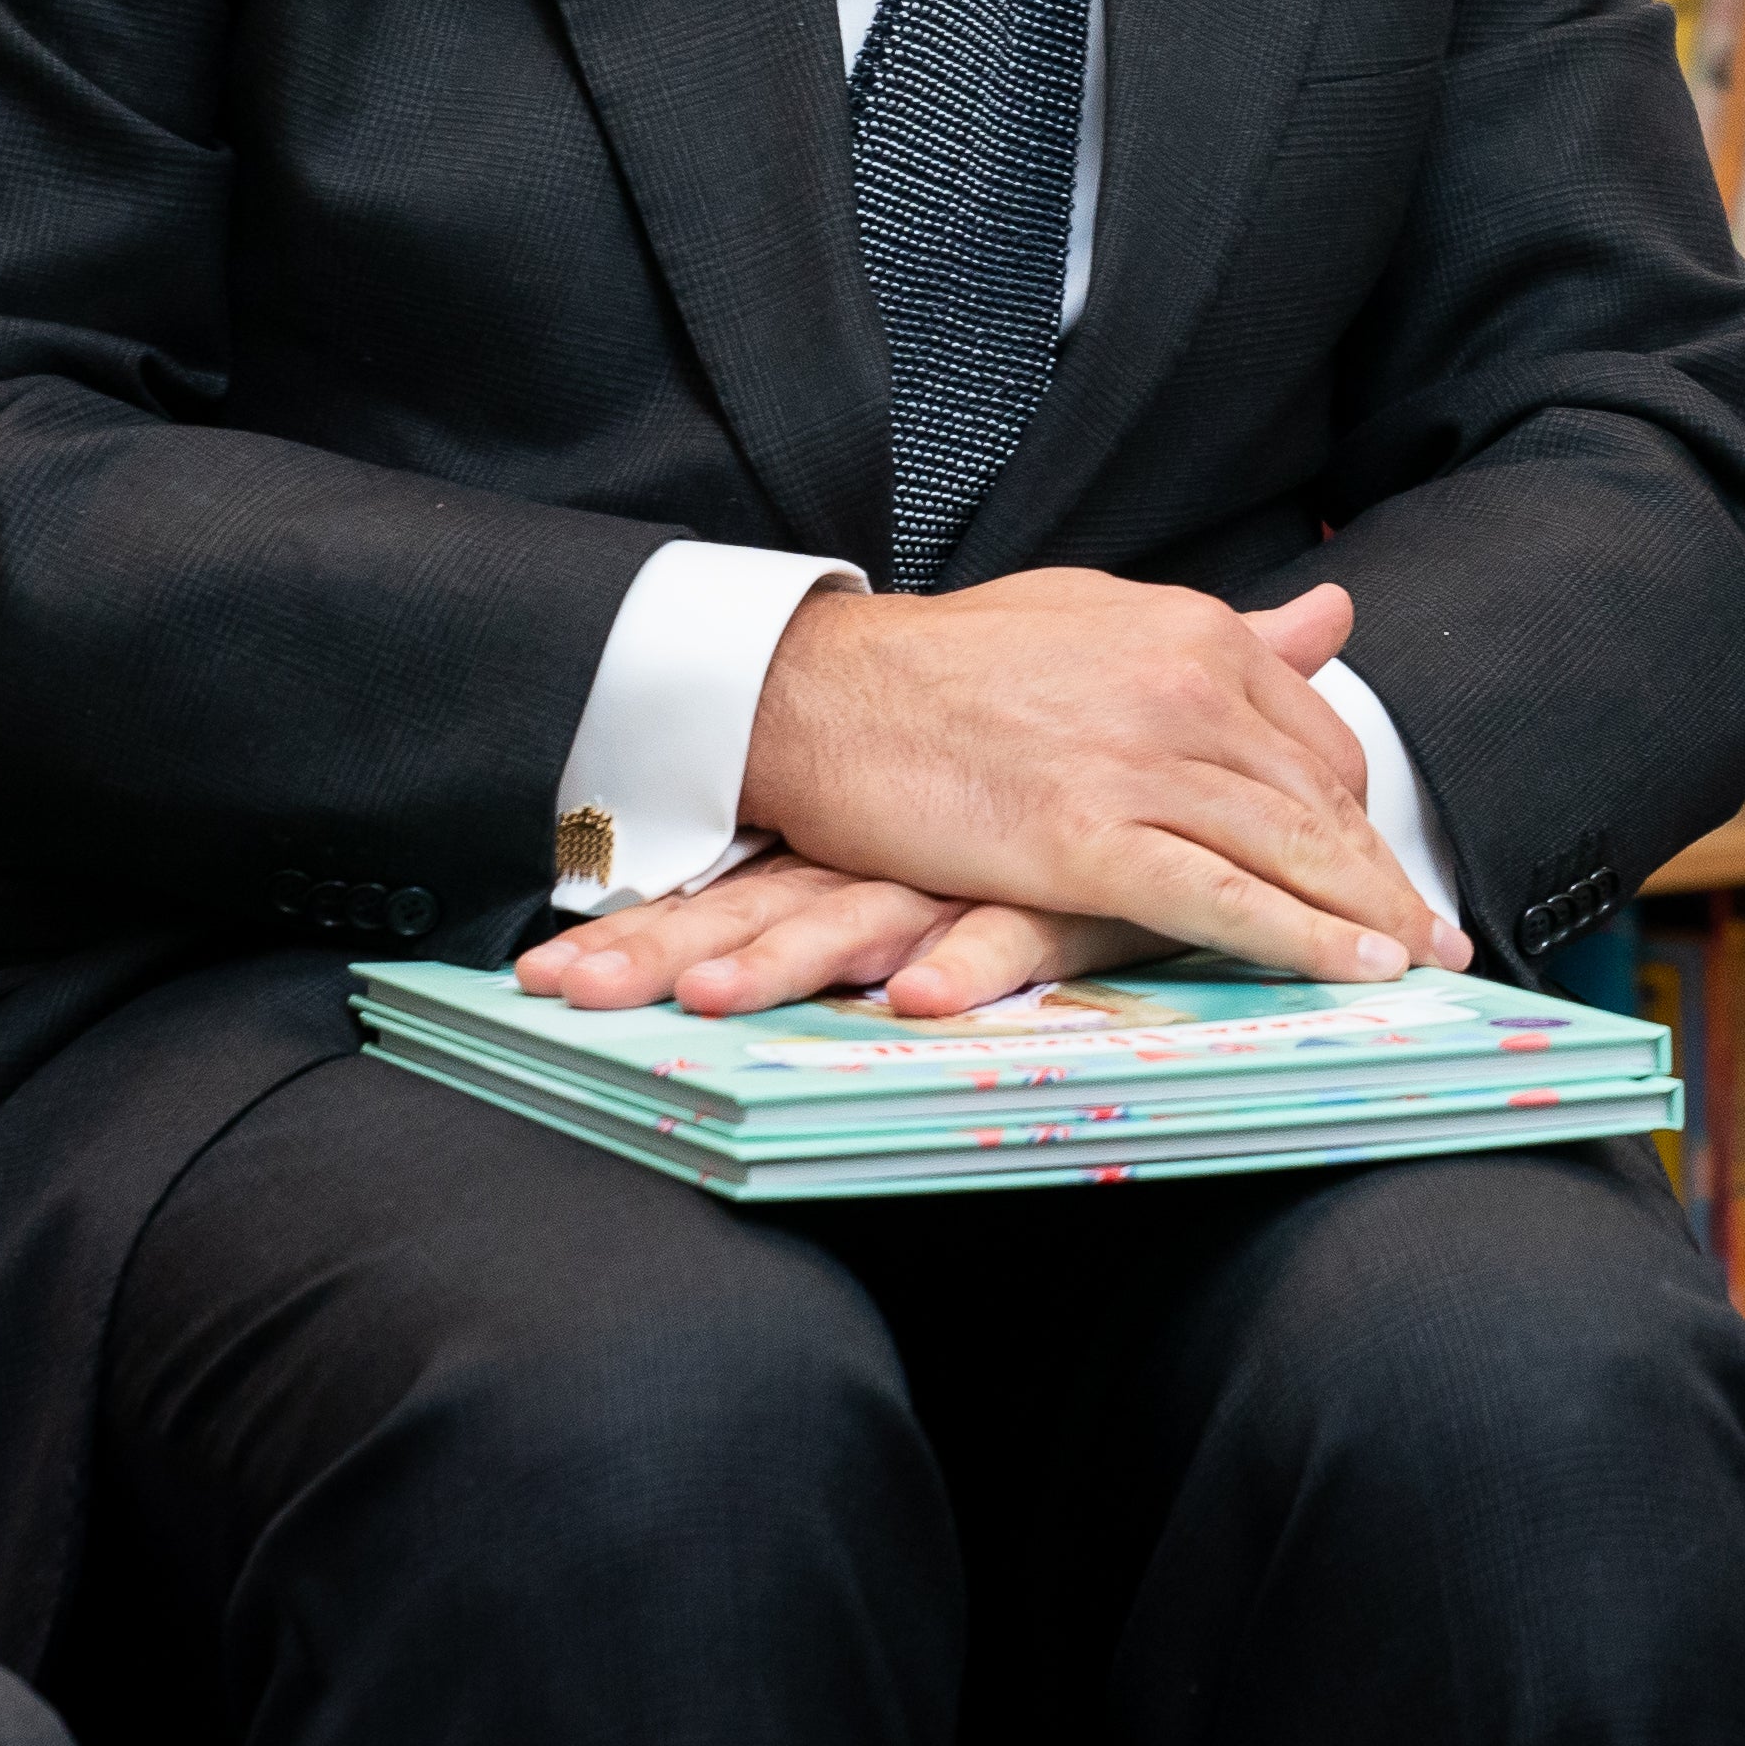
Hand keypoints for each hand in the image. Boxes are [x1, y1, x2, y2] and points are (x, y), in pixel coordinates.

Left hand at [520, 854, 1169, 1020]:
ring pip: (858, 920)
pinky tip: (916, 995)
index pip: (732, 895)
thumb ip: (898, 873)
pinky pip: (1009, 929)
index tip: (540, 984)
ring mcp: (979, 876)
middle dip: (658, 956)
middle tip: (559, 995)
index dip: (642, 931)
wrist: (1204, 743)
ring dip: (774, 965)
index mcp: (863, 847)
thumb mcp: (966, 832)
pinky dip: (967, 963)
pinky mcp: (1069, 894)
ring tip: (696, 1002)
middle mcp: (901, 863)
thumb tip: (799, 913)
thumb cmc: (1074, 791)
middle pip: (759, 914)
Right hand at [725, 576, 1462, 989]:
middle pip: (1320, 798)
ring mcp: (1139, 764)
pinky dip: (1301, 941)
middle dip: (1385, 875)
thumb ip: (1222, 636)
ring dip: (1370, 915)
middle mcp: (1186, 689)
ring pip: (1291, 850)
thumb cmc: (948, 664)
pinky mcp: (1084, 840)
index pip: (1313, 737)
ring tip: (1420, 964)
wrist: (818, 693)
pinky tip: (1356, 971)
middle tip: (1441, 934)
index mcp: (1194, 633)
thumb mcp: (1102, 616)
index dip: (1353, 814)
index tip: (1379, 865)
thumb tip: (1330, 611)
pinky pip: (1220, 901)